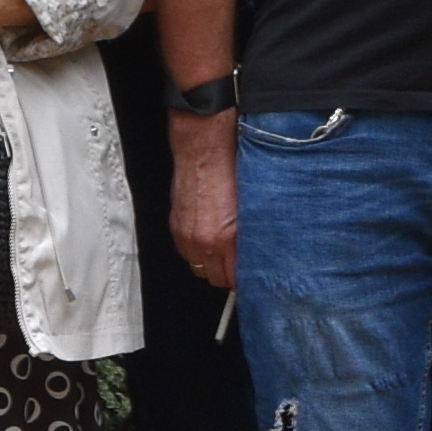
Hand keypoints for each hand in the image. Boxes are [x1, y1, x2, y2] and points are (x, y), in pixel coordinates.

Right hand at [171, 114, 239, 289]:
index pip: (234, 278)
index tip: (248, 276)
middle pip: (215, 278)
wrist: (204, 152)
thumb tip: (256, 255)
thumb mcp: (251, 208)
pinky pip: (186, 253)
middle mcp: (204, 241)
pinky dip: (195, 251)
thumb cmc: (230, 173)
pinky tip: (206, 237)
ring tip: (221, 251)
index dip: (242, 279)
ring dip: (209, 264)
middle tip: (236, 265)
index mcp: (226, 237)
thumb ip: (250, 237)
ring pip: (198, 268)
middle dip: (226, 274)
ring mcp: (187, 235)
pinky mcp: (175, 227)